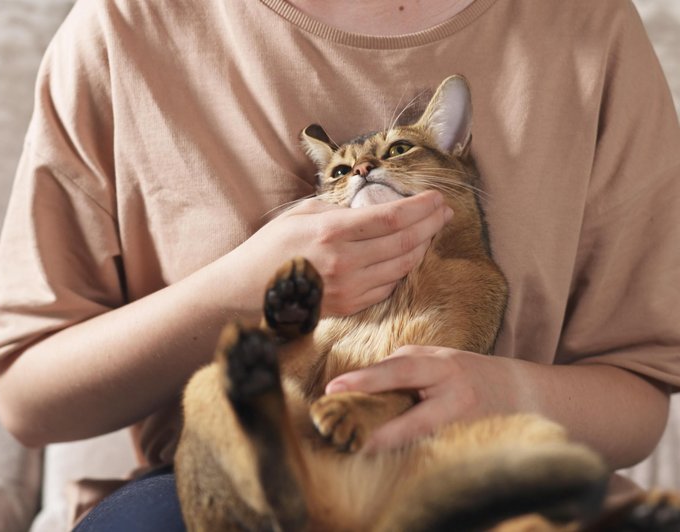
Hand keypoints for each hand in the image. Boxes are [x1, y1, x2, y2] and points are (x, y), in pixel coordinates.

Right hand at [222, 190, 452, 316]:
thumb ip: (338, 209)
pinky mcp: (349, 306)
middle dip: (431, 224)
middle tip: (444, 212)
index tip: (437, 197)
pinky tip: (407, 256)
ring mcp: (348, 288)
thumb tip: (371, 207)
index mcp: (332, 231)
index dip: (421, 207)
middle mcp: (345, 262)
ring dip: (423, 247)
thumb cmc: (269, 248)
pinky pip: (388, 287)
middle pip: (406, 241)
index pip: (392, 217)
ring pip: (403, 266)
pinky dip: (403, 269)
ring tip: (431, 231)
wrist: (244, 293)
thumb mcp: (300, 214)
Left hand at [324, 346, 528, 451]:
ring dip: (390, 448)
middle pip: (412, 420)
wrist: (521, 391)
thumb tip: (359, 384)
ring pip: (423, 443)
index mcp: (444, 367)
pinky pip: (434, 454)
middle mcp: (456, 398)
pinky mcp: (471, 446)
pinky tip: (388, 458)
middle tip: (343, 438)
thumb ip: (403, 367)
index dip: (365, 379)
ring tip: (358, 449)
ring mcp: (466, 427)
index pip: (399, 371)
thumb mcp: (437, 358)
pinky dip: (410, 455)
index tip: (332, 389)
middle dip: (377, 433)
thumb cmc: (465, 372)